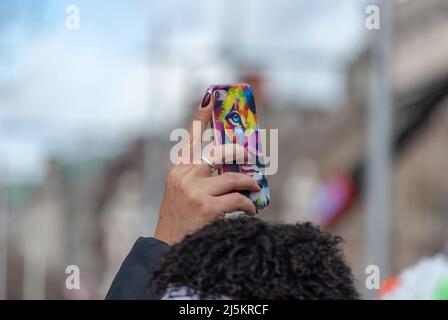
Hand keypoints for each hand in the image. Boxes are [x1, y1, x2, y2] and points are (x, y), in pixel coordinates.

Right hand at [154, 94, 259, 244]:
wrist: (168, 248)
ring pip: (234, 177)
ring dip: (250, 183)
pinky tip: (250, 211)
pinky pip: (237, 199)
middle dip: (241, 153)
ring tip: (255, 188)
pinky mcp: (207, 207)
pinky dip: (248, 205)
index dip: (201, 116)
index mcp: (178, 171)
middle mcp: (185, 176)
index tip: (210, 97)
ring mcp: (195, 191)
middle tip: (254, 158)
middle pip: (220, 153)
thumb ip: (199, 178)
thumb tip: (230, 170)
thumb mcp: (182, 194)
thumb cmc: (179, 221)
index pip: (190, 138)